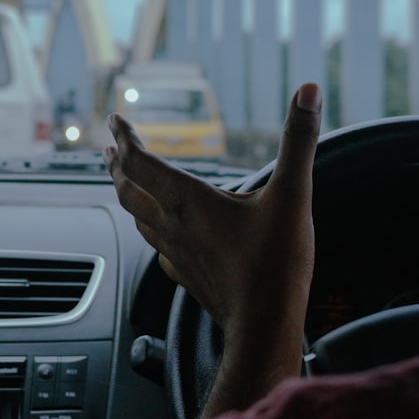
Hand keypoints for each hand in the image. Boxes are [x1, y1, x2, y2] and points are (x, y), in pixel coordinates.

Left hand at [105, 83, 321, 418]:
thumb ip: (298, 141)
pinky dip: (150, 229)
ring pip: (138, 217)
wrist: (265, 326)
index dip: (124, 137)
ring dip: (128, 194)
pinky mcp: (184, 274)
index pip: (139, 161)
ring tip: (127, 183)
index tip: (114, 119)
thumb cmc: (276, 263)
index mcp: (187, 199)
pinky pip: (156, 246)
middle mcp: (172, 223)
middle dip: (118, 164)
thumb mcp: (292, 195)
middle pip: (128, 189)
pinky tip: (159, 234)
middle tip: (111, 148)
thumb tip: (308, 92)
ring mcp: (174, 251)